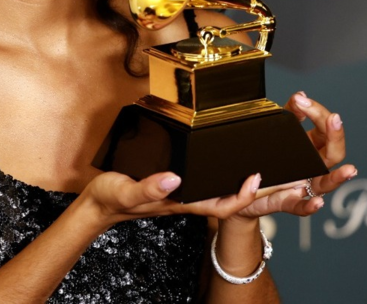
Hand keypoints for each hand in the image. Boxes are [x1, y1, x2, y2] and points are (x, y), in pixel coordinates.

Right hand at [79, 170, 262, 229]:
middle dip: (248, 190)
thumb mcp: (127, 191)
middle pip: (225, 199)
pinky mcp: (172, 184)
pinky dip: (218, 174)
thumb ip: (150, 187)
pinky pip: (202, 182)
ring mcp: (179, 193)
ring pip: (216, 191)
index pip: (219, 205)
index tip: (254, 179)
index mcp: (179, 202)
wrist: (96, 205)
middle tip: (270, 171)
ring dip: (236, 182)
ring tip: (255, 164)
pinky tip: (222, 162)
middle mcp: (184, 198)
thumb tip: (175, 178)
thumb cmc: (110, 199)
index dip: (241, 196)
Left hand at [234, 91, 356, 218]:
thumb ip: (288, 114)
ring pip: (326, 184)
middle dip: (336, 136)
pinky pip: (300, 208)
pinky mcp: (285, 202)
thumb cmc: (264, 157)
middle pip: (334, 153)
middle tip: (334, 119)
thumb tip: (301, 96)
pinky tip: (316, 202)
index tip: (302, 100)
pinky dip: (309, 206)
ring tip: (349, 170)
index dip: (319, 113)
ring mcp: (302, 186)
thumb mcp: (276, 132)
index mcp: (311, 147)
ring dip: (338, 178)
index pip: (325, 129)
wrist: (240, 187)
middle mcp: (312, 167)